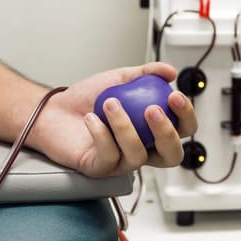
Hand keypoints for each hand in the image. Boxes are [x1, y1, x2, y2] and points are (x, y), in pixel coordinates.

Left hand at [33, 62, 196, 177]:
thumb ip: (147, 73)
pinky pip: (108, 156)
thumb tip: (170, 71)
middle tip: (153, 110)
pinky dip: (101, 135)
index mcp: (153, 130)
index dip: (186, 116)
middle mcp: (143, 149)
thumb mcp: (121, 79)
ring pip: (137, 156)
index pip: (183, 130)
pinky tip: (92, 119)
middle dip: (167, 133)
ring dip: (125, 127)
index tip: (175, 96)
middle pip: (172, 156)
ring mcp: (122, 162)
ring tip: (111, 103)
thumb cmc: (88, 98)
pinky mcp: (100, 169)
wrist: (54, 110)